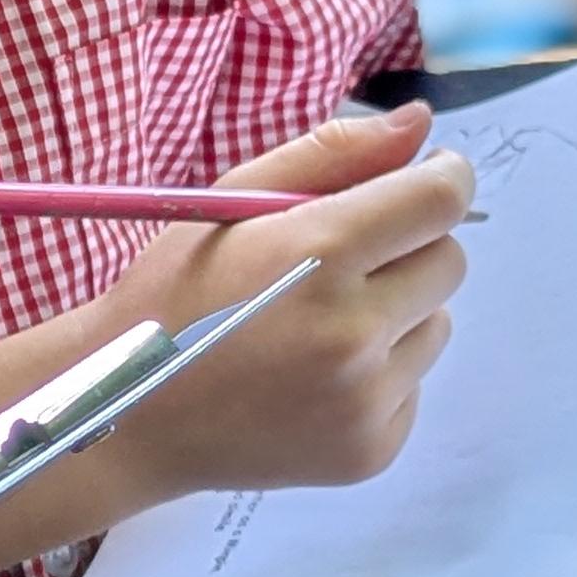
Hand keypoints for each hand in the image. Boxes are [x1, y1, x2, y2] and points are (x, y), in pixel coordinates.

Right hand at [91, 102, 475, 517]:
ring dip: (396, 315)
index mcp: (319, 255)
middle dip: (409, 249)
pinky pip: (412, 388)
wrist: (128, 415)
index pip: (441, 201)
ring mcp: (366, 400)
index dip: (440, 180)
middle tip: (342, 264)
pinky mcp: (372, 451)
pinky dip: (379, 376)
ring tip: (319, 327)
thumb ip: (331, 154)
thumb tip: (422, 125)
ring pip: (436, 326)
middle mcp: (353, 331)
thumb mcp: (231, 201)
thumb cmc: (172, 294)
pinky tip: (315, 379)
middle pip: (449, 262)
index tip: (417, 185)